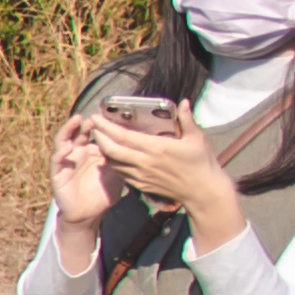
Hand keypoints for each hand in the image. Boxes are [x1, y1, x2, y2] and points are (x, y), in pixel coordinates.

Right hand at [47, 110, 117, 252]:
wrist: (89, 214)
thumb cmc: (104, 193)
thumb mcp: (119, 173)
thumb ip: (125, 160)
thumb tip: (145, 147)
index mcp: (92, 150)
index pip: (95, 132)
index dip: (100, 123)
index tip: (109, 114)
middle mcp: (78, 152)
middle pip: (79, 132)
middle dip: (86, 122)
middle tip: (95, 115)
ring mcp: (66, 161)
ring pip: (63, 140)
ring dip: (68, 129)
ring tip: (77, 120)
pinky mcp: (57, 173)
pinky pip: (56, 160)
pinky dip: (60, 153)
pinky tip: (67, 148)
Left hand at [90, 105, 243, 245]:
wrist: (202, 192)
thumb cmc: (201, 162)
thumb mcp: (196, 138)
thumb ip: (186, 119)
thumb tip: (182, 102)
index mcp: (156, 148)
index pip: (123, 136)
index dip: (106, 127)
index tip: (96, 117)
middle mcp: (144, 162)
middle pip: (111, 150)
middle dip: (98, 137)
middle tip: (92, 126)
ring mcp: (140, 176)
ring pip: (112, 163)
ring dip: (102, 150)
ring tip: (98, 138)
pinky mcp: (140, 185)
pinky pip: (120, 172)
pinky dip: (112, 163)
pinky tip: (110, 155)